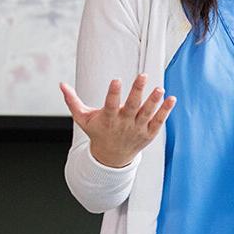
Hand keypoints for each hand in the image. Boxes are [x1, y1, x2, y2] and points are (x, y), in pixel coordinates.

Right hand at [60, 74, 175, 168]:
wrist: (111, 158)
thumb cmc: (97, 133)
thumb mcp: (83, 119)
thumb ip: (73, 102)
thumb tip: (61, 84)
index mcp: (108, 119)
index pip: (110, 105)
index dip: (113, 93)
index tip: (116, 80)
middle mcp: (124, 124)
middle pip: (132, 106)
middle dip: (137, 91)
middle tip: (143, 75)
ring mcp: (137, 129)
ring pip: (147, 114)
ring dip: (154, 101)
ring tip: (160, 88)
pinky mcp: (148, 133)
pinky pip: (158, 121)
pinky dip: (165, 111)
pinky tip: (172, 98)